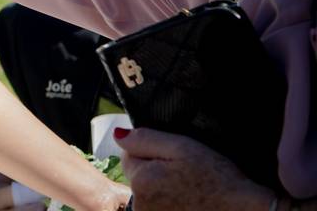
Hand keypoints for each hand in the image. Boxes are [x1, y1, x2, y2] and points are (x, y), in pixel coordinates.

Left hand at [115, 127, 272, 209]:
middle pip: (137, 177)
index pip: (129, 156)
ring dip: (163, 190)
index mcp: (142, 180)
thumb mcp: (183, 147)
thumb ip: (146, 138)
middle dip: (155, 173)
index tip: (175, 160)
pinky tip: (191, 204)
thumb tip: (118, 135)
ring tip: (190, 192)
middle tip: (186, 176)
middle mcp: (140, 205)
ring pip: (147, 195)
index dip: (152, 153)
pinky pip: (159, 207)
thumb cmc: (219, 179)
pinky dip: (171, 204)